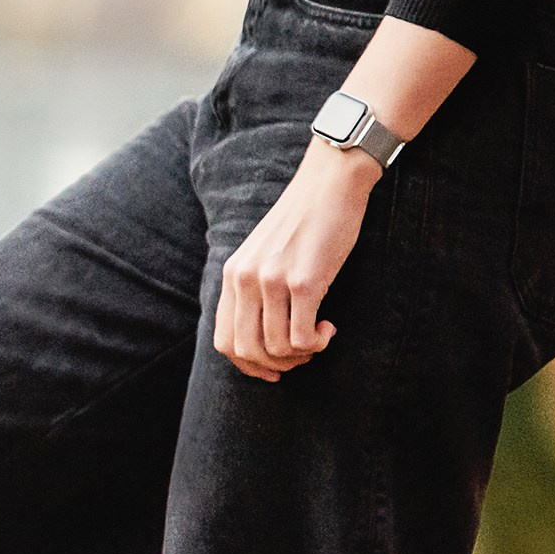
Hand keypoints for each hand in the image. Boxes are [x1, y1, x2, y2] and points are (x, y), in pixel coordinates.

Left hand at [215, 137, 379, 381]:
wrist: (330, 183)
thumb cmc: (303, 221)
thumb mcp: (262, 253)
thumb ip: (253, 287)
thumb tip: (261, 336)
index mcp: (232, 275)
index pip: (225, 341)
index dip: (247, 366)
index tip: (273, 370)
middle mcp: (245, 279)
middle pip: (247, 351)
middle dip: (276, 365)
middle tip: (302, 354)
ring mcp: (272, 281)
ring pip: (277, 348)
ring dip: (302, 355)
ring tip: (319, 337)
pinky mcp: (303, 281)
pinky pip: (302, 337)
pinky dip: (317, 344)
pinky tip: (329, 328)